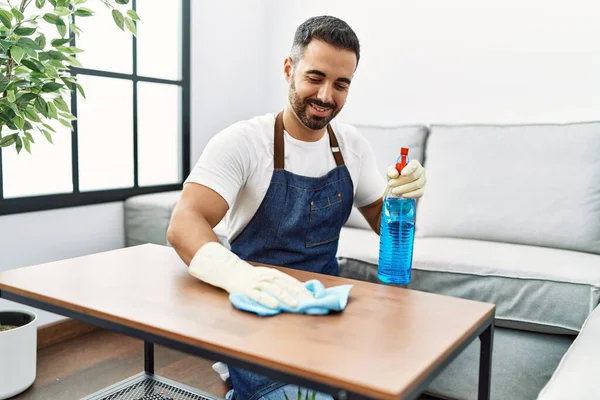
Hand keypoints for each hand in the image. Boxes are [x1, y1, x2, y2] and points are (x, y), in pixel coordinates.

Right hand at [188, 242, 312, 308]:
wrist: (228, 270)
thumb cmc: (250, 277)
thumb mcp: (266, 277)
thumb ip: (280, 284)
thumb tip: (299, 292)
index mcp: (273, 274)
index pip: (291, 282)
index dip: (302, 290)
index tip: (313, 298)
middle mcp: (266, 278)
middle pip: (285, 287)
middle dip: (298, 295)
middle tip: (309, 304)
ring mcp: (256, 284)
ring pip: (274, 291)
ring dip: (285, 298)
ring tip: (295, 305)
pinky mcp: (246, 290)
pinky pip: (258, 296)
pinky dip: (267, 301)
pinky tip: (275, 306)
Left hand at [386, 159, 425, 198]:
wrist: (397, 185)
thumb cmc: (396, 175)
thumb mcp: (391, 171)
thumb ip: (391, 171)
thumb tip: (394, 175)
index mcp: (414, 164)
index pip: (414, 165)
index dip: (408, 169)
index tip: (402, 174)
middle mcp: (420, 171)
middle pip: (413, 176)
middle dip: (401, 181)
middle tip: (390, 184)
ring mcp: (422, 181)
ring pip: (416, 185)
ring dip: (403, 189)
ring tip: (394, 190)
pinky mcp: (422, 190)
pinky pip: (418, 193)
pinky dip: (410, 194)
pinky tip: (402, 195)